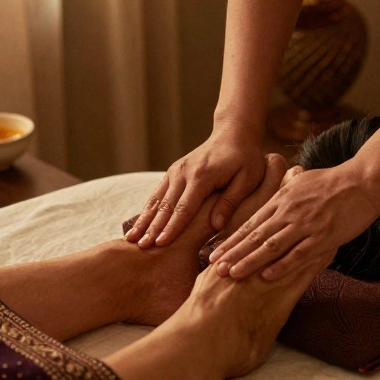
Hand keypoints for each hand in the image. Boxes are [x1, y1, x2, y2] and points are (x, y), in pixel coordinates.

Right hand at [126, 122, 266, 247]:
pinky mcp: (173, 172)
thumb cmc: (245, 158)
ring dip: (144, 219)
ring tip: (131, 238)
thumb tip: (215, 226)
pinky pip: (157, 193)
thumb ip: (230, 201)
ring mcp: (176, 171)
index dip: (172, 227)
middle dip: (152, 227)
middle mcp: (184, 172)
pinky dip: (147, 209)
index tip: (160, 244)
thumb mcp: (248, 179)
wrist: (233, 132)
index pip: (184, 207)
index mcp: (202, 176)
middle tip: (140, 247)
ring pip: (157, 199)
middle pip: (165, 205)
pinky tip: (139, 223)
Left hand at [208, 161, 379, 280]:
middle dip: (233, 253)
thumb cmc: (333, 181)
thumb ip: (285, 194)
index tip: (213, 253)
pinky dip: (282, 265)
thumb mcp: (301, 183)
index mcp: (282, 200)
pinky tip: (267, 276)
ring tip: (232, 274)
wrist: (363, 180)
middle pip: (255, 236)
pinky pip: (299, 253)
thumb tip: (272, 201)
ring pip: (271, 246)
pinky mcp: (323, 236)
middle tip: (214, 268)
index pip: (250, 223)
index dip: (231, 239)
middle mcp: (288, 212)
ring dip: (250, 261)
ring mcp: (305, 224)